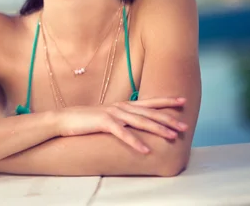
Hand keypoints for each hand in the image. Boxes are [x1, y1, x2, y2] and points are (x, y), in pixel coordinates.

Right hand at [54, 97, 187, 153]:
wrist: (64, 119)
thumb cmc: (86, 120)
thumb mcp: (108, 117)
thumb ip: (123, 119)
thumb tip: (137, 125)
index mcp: (122, 105)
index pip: (149, 102)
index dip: (166, 101)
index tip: (182, 100)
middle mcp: (120, 107)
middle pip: (149, 113)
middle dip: (168, 119)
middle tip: (185, 126)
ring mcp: (112, 113)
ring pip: (140, 122)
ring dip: (157, 129)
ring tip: (172, 137)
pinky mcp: (103, 122)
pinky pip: (122, 133)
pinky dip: (135, 142)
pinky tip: (146, 150)